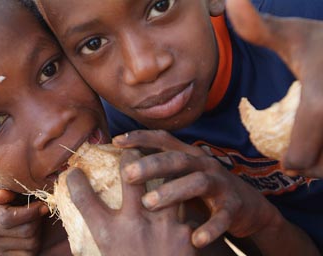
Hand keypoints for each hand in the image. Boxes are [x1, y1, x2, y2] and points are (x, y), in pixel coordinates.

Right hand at [0, 182, 48, 255]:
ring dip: (40, 230)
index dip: (31, 212)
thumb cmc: (22, 191)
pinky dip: (37, 243)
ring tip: (36, 219)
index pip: (7, 217)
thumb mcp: (18, 184)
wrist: (25, 207)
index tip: (43, 205)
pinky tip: (33, 232)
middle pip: (24, 230)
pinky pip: (29, 254)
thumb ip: (10, 186)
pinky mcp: (3, 255)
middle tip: (42, 210)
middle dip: (38, 220)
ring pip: (30, 242)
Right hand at [66, 148, 196, 255]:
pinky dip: (180, 203)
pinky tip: (181, 199)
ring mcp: (162, 227)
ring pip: (164, 184)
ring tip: (158, 162)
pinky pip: (183, 208)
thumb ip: (99, 239)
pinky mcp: (185, 233)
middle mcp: (133, 226)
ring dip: (160, 172)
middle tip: (128, 149)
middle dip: (129, 156)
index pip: (84, 200)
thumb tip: (87, 225)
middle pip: (130, 177)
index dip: (76, 181)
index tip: (74, 171)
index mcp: (108, 236)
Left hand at [112, 130, 281, 247]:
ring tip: (149, 203)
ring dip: (173, 191)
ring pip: (197, 182)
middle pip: (177, 159)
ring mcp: (220, 184)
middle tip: (128, 174)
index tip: (117, 141)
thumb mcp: (182, 176)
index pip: (163, 140)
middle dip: (152, 165)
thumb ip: (161, 172)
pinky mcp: (234, 206)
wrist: (247, 206)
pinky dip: (210, 228)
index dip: (141, 138)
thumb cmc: (204, 191)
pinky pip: (222, 217)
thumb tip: (124, 171)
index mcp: (188, 156)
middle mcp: (203, 165)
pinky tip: (196, 239)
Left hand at [226, 0, 322, 177]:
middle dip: (311, 167)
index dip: (295, 160)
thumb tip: (229, 2)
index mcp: (321, 96)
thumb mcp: (292, 34)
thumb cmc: (322, 41)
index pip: (304, 148)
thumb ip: (257, 27)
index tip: (287, 162)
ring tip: (315, 154)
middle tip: (298, 161)